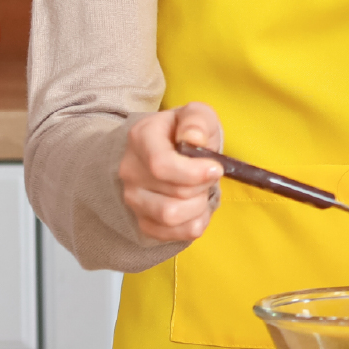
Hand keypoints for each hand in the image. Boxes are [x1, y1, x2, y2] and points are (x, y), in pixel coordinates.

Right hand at [120, 103, 223, 244]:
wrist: (164, 149)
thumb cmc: (184, 132)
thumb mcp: (196, 114)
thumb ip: (197, 121)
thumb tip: (194, 138)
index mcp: (141, 138)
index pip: (161, 166)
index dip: (194, 173)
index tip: (217, 168)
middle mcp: (130, 170)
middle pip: (175, 193)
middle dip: (203, 186)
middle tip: (209, 174)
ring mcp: (133, 198)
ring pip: (171, 217)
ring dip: (199, 206)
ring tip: (202, 192)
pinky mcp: (142, 221)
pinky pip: (174, 235)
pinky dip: (195, 224)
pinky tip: (197, 207)